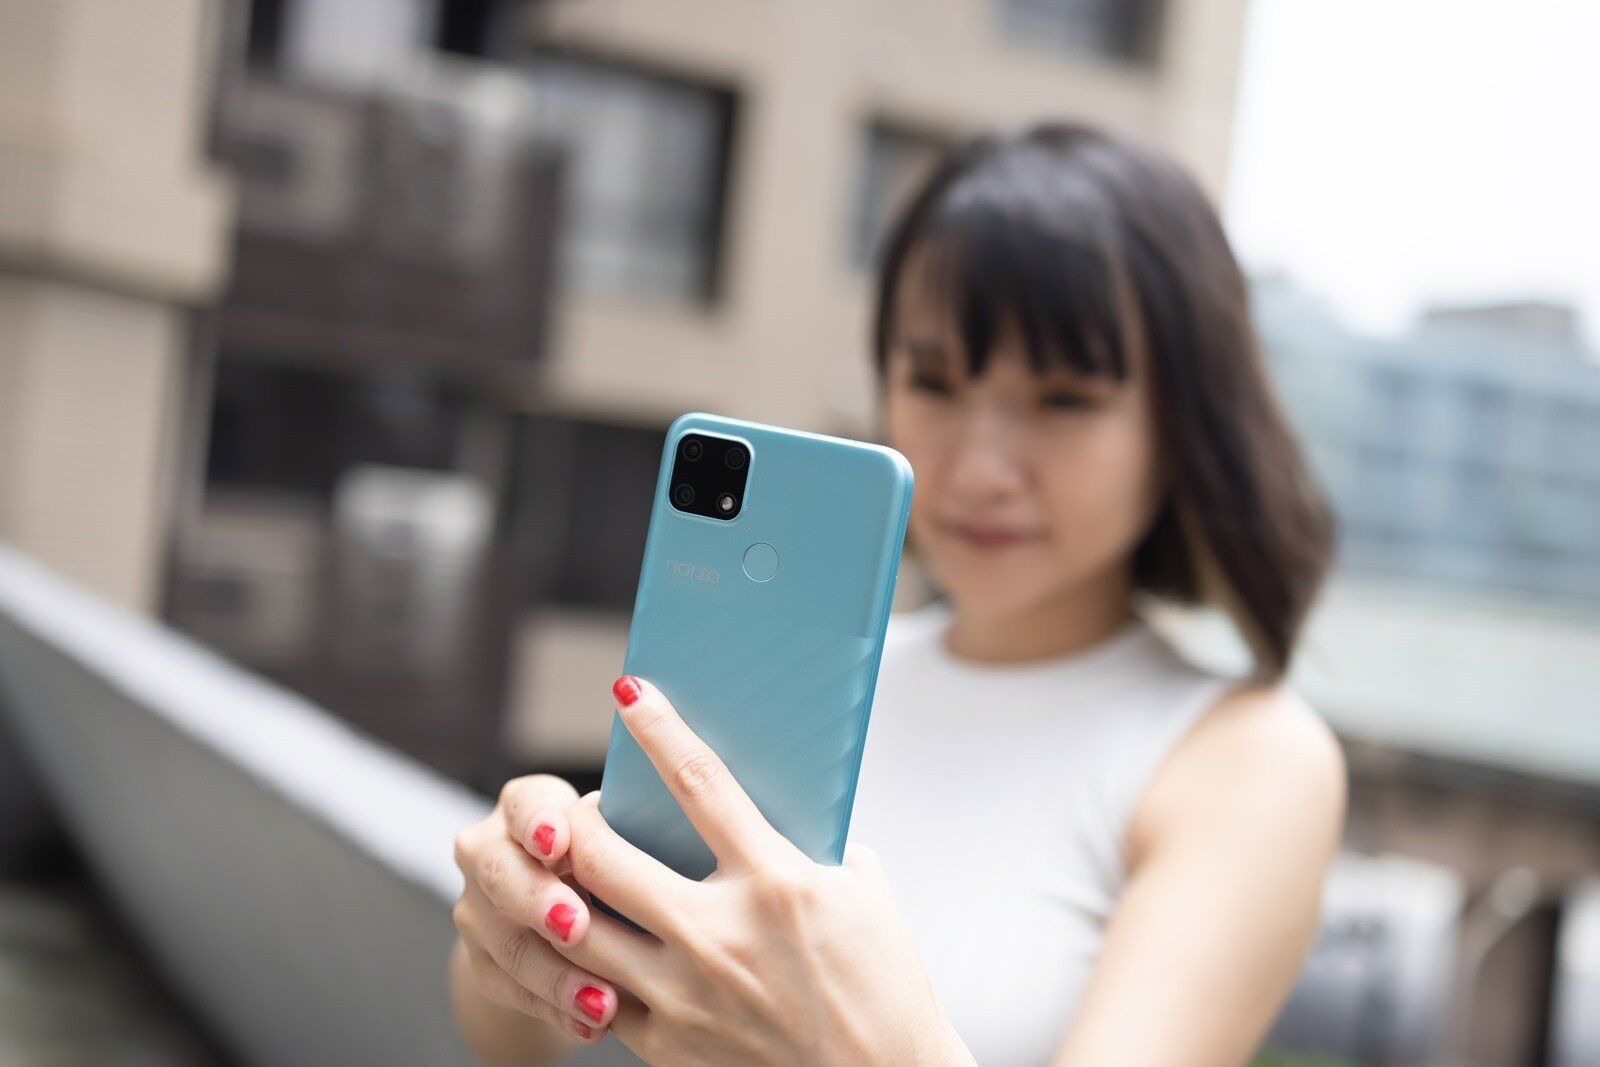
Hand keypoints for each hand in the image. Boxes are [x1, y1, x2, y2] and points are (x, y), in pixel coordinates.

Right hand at [452, 773, 622, 1044]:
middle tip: (577, 927)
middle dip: (539, 901)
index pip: (524, 804)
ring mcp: (480, 909)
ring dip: (556, 974)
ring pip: (507, 942)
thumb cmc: (614, 855)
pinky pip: (513, 990)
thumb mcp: (621, 831)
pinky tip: (594, 1025)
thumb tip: (673, 830)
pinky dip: (555, 1009)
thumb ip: (630, 829)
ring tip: (602, 1001)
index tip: (562, 842)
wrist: (565, 906)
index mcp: (526, 806)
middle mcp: (490, 850)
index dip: (538, 821)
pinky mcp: (483, 961)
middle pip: (501, 873)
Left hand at [537, 674, 973, 1066]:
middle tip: (570, 811)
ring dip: (558, 891)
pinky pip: (597, 994)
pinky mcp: (669, 1046)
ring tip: (559, 877)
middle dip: (573, 822)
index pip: (701, 784)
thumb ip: (815, 846)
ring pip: (577, 928)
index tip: (628, 691)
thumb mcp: (865, 897)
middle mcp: (721, 934)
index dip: (658, 729)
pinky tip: (586, 947)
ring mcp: (687, 995)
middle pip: (604, 857)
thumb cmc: (886, 985)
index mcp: (778, 883)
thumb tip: (777, 806)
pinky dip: (583, 965)